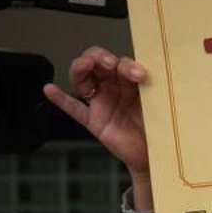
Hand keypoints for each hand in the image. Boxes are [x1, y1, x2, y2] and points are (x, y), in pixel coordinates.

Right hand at [43, 47, 152, 207]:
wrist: (157, 156)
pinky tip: (49, 90)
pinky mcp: (95, 121)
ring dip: (81, 67)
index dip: (126, 64)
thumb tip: (151, 73)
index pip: (121, 62)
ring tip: (86, 65)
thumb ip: (153, 89)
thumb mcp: (160, 104)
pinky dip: (60, 99)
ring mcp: (102, 103)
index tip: (139, 75)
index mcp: (131, 80)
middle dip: (100, 57)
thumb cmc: (162, 128)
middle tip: (111, 64)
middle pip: (96, 61)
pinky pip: (74, 109)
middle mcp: (114, 88)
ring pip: (82, 78)